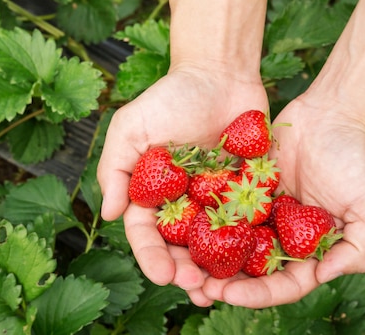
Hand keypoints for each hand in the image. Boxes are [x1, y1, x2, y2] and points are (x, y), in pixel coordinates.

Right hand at [97, 66, 268, 289]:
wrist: (220, 74)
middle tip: (196, 286)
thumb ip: (115, 168)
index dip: (152, 256)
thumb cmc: (170, 97)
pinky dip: (250, 245)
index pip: (146, 233)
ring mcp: (215, 200)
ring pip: (213, 244)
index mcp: (152, 193)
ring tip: (222, 290)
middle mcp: (182, 203)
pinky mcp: (247, 192)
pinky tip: (255, 264)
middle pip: (180, 246)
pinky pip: (249, 223)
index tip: (163, 274)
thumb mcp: (131, 127)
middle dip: (185, 270)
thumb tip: (109, 215)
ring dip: (216, 269)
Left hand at [188, 94, 364, 307]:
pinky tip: (180, 225)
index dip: (257, 294)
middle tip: (197, 285)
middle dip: (225, 282)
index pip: (283, 283)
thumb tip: (325, 275)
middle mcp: (283, 237)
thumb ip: (360, 249)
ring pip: (230, 243)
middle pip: (251, 271)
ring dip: (208, 256)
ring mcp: (262, 214)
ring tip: (182, 263)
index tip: (229, 296)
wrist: (333, 112)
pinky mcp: (244, 190)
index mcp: (311, 250)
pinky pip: (221, 208)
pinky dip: (203, 219)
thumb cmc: (357, 159)